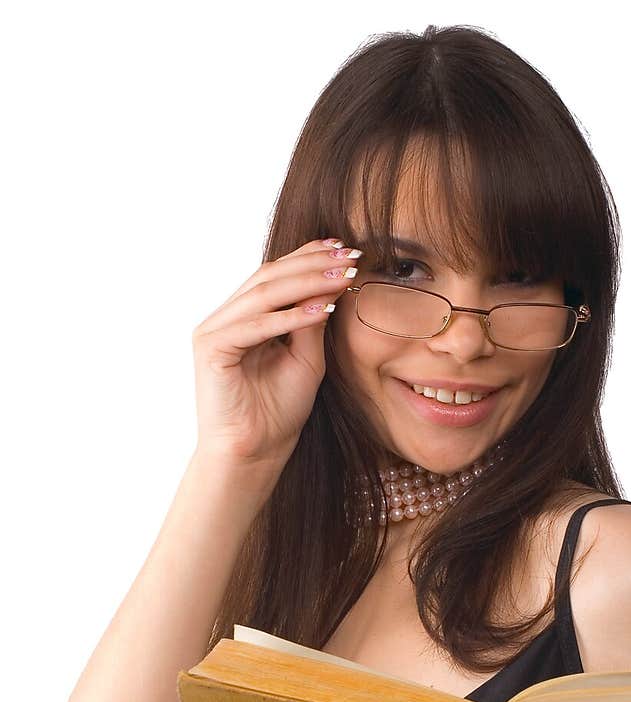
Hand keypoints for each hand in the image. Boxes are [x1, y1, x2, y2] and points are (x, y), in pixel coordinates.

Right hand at [191, 236, 360, 469]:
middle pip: (269, 276)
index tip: (345, 248)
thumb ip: (312, 322)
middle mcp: (226, 318)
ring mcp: (214, 330)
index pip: (276, 275)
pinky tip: (321, 309)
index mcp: (245, 316)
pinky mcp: (211, 348)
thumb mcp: (306, 359)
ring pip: (263, 294)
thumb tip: (331, 282)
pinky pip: (255, 325)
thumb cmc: (278, 412)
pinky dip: (289, 317)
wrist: (255, 453)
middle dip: (311, 264)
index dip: (308, 257)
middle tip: (348, 255)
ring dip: (306, 283)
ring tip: (341, 276)